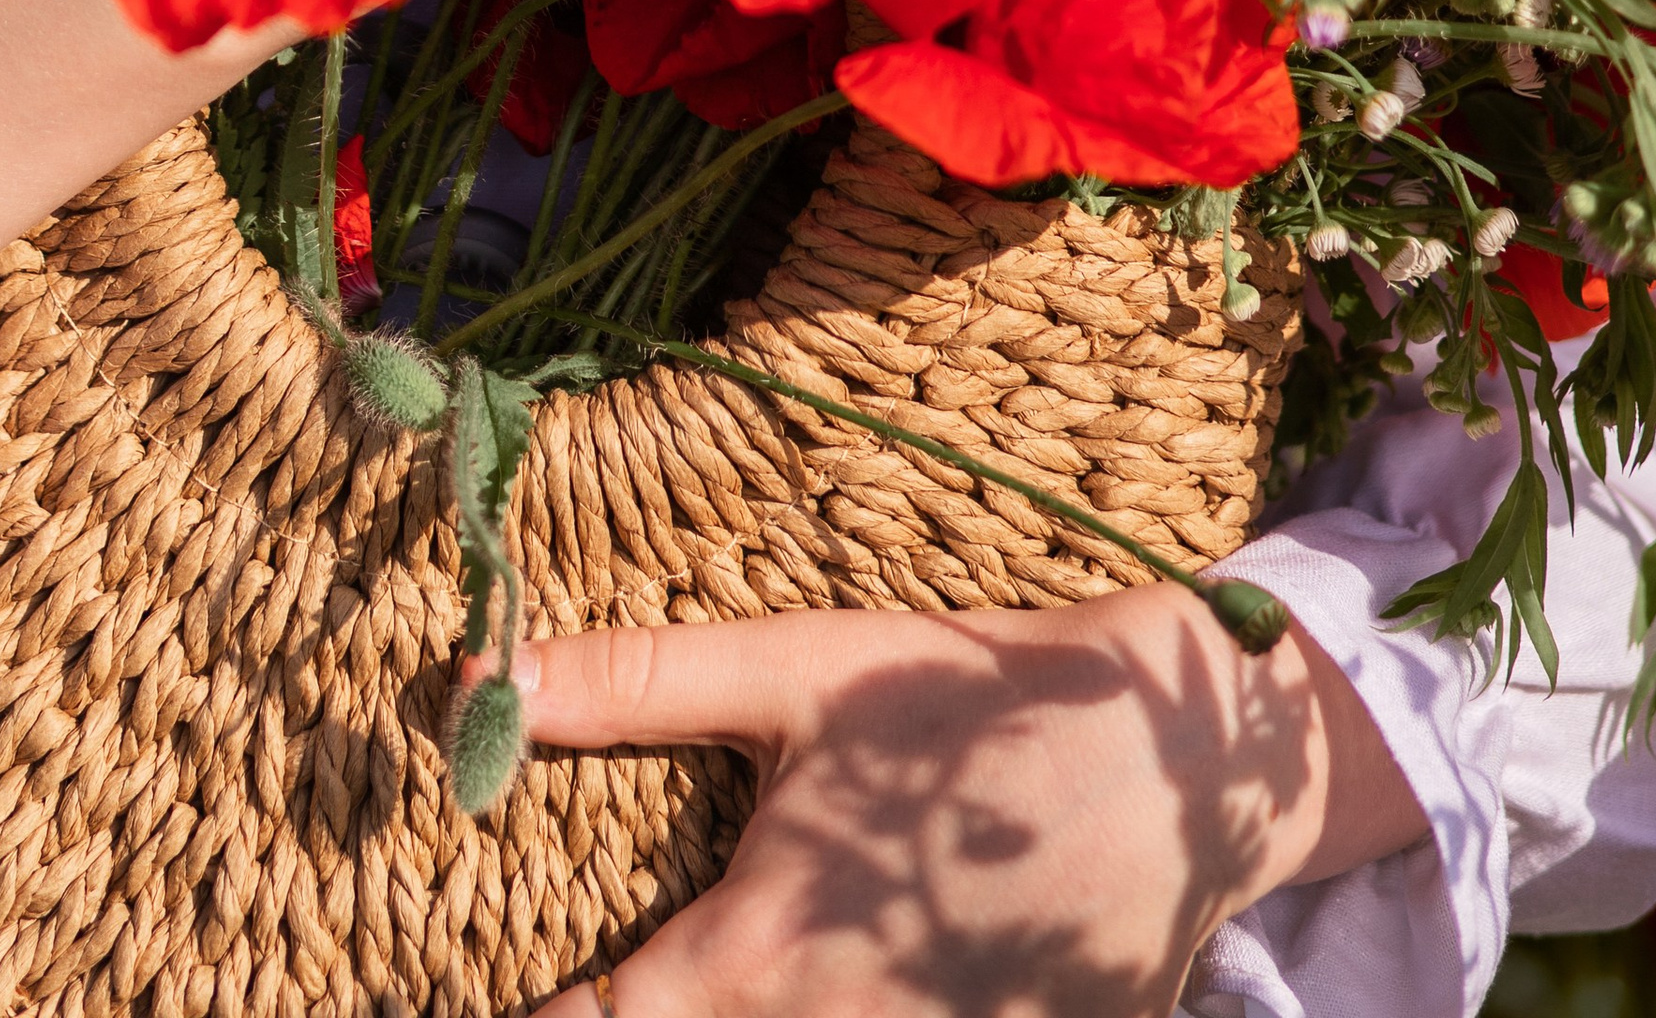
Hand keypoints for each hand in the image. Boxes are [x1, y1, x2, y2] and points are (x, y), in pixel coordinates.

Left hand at [510, 587, 1427, 1016]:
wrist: (1174, 759)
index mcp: (764, 954)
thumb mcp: (800, 671)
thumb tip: (481, 683)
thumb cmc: (971, 700)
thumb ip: (638, 685)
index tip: (503, 990)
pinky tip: (853, 979)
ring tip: (729, 979)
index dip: (554, 1017)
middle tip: (620, 981)